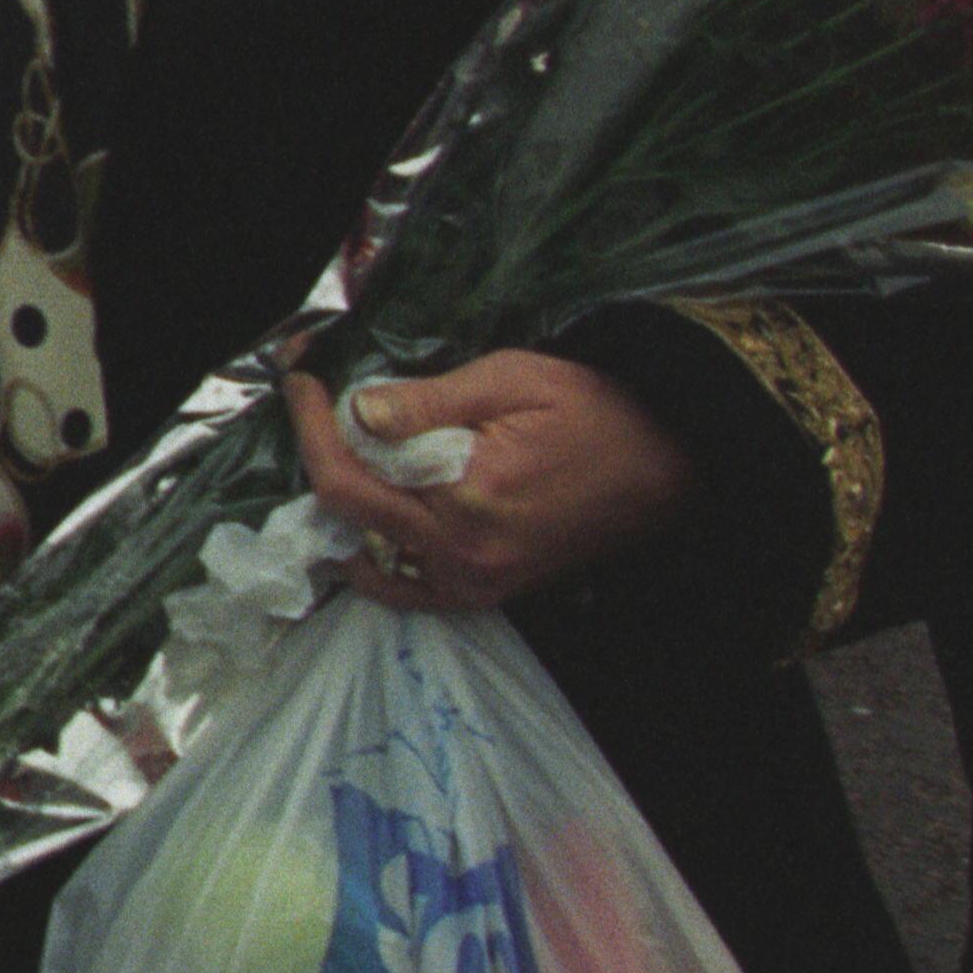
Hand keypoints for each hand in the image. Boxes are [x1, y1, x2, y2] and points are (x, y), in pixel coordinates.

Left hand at [283, 352, 693, 614]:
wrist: (670, 463)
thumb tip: (357, 411)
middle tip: (321, 407)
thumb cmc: (597, 411)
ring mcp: (475, 583)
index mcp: (468, 499)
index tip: (302, 385)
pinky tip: (377, 509)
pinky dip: (377, 551)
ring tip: (351, 452)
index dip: (312, 426)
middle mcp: (464, 555)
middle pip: (349, 515)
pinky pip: (406, 585)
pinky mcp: (488, 593)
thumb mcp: (512, 380)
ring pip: (369, 554)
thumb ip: (427, 402)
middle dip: (323, 455)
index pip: (348, 477)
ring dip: (347, 505)